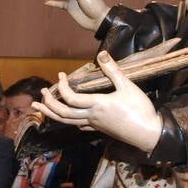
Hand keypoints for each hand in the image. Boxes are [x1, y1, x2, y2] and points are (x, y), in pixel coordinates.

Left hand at [36, 52, 162, 152]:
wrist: (149, 134)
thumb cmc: (140, 109)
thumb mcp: (128, 86)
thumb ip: (113, 70)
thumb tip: (101, 54)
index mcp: (97, 105)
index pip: (70, 98)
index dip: (61, 86)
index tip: (61, 75)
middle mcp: (91, 116)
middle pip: (62, 113)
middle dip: (48, 103)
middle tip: (41, 92)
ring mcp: (94, 125)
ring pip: (67, 122)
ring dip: (51, 114)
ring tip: (39, 108)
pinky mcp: (99, 130)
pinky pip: (78, 126)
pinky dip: (68, 121)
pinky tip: (67, 117)